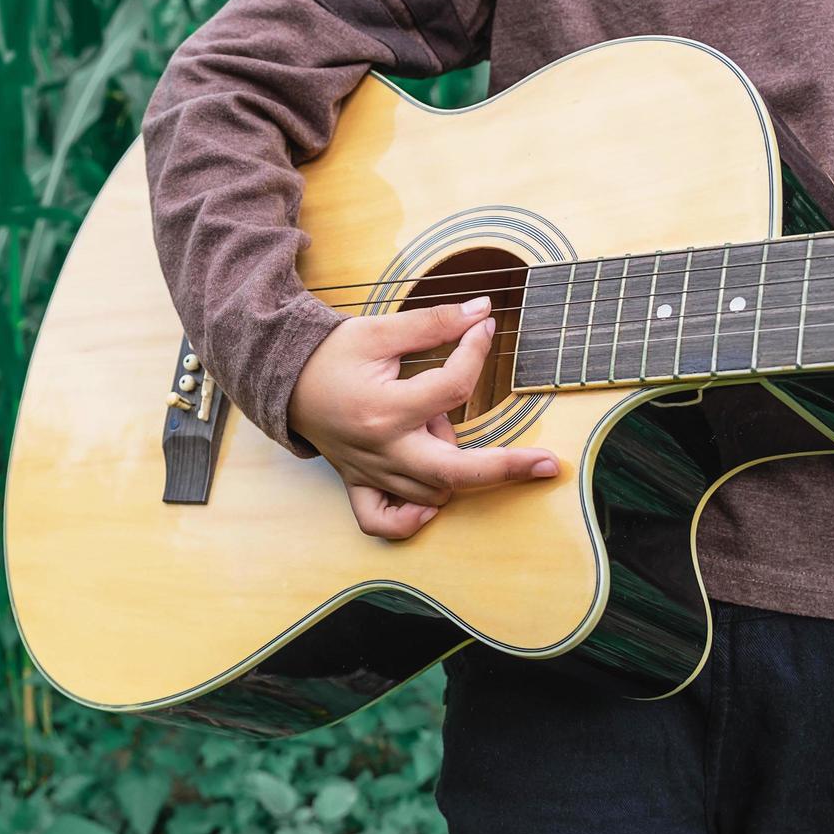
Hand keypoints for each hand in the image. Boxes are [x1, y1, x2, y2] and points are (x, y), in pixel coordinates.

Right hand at [289, 296, 559, 539]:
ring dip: (456, 467)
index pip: (452, 388)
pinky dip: (411, 520)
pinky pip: (385, 521)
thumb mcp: (381, 331)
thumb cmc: (332, 355)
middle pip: (455, 472)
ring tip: (436, 425)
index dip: (476, 353)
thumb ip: (434, 323)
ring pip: (432, 493)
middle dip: (506, 467)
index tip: (485, 330)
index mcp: (385, 408)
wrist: (284, 379)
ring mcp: (372, 473)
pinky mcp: (360, 484)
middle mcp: (382, 450)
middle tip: (548, 464)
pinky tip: (431, 500)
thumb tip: (484, 311)